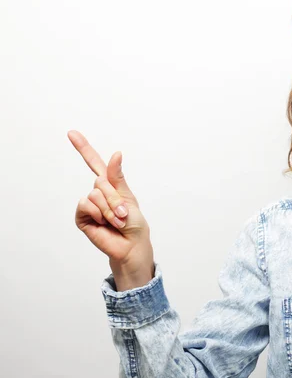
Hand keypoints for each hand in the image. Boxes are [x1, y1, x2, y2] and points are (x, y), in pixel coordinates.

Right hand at [68, 130, 153, 287]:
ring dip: (109, 209)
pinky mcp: (82, 216)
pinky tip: (103, 223)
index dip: (83, 147)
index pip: (94, 162)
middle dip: (115, 198)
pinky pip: (85, 205)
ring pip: (95, 194)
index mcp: (111, 184)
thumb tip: (116, 153)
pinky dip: (98, 214)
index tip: (71, 133)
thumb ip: (117, 177)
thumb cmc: (134, 223)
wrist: (130, 245)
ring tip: (116, 221)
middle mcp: (98, 192)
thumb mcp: (128, 197)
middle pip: (101, 181)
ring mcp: (89, 204)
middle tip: (123, 213)